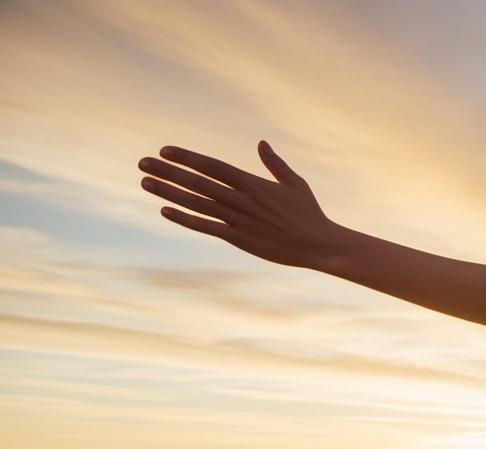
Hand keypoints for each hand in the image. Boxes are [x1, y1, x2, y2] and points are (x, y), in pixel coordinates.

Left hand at [137, 141, 346, 270]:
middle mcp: (241, 200)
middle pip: (197, 182)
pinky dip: (184, 219)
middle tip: (142, 162)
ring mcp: (238, 220)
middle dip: (168, 171)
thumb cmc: (309, 213)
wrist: (319, 245)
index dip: (187, 157)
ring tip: (145, 182)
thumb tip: (261, 143)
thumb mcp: (295, 184)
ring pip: (196, 203)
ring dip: (168, 192)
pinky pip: (206, 227)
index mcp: (254, 184)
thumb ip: (275, 164)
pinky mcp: (238, 239)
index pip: (212, 166)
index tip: (164, 150)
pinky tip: (165, 210)